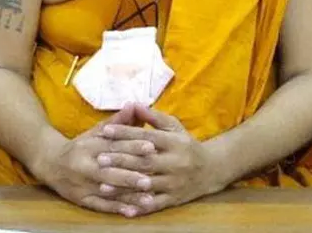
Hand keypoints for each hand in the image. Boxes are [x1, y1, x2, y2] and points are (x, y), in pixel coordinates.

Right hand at [35, 105, 154, 217]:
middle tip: (151, 179)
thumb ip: (117, 122)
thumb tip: (133, 105)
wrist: (49, 162)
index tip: (152, 147)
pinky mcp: (81, 199)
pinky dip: (116, 209)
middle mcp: (85, 165)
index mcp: (91, 145)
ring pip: (108, 191)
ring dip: (128, 196)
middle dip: (131, 175)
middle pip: (110, 170)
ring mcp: (83, 184)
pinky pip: (100, 206)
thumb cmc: (81, 146)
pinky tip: (132, 212)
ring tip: (149, 199)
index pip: (114, 146)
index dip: (133, 146)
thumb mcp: (96, 131)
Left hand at [98, 104, 226, 215]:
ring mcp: (175, 182)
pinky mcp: (175, 198)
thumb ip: (153, 117)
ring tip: (104, 185)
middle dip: (121, 160)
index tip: (105, 131)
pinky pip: (155, 204)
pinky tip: (124, 209)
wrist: (212, 169)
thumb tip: (132, 103)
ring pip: (147, 184)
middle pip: (145, 161)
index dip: (125, 133)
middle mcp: (175, 162)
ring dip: (125, 186)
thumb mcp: (174, 127)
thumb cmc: (186, 144)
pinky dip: (140, 208)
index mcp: (174, 142)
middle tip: (99, 159)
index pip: (147, 136)